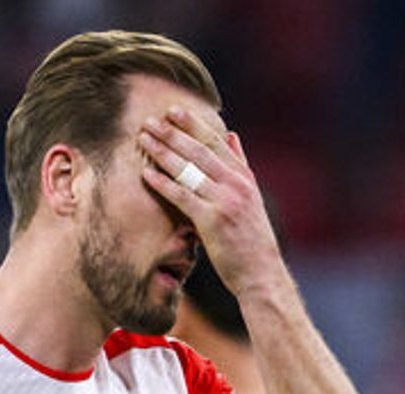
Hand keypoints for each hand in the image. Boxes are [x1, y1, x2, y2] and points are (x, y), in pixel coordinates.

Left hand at [137, 106, 286, 299]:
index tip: (173, 110)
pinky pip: (182, 197)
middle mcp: (236, 184)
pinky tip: (146, 173)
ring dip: (163, 152)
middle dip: (172, 133)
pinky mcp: (212, 221)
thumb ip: (240, 164)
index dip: (193, 124)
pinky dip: (163, 183)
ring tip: (143, 139)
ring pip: (189, 169)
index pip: (216, 142)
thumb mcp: (251, 196)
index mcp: (244, 176)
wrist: (261, 272)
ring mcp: (225, 201)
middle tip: (150, 120)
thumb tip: (232, 135)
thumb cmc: (251, 238)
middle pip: (199, 150)